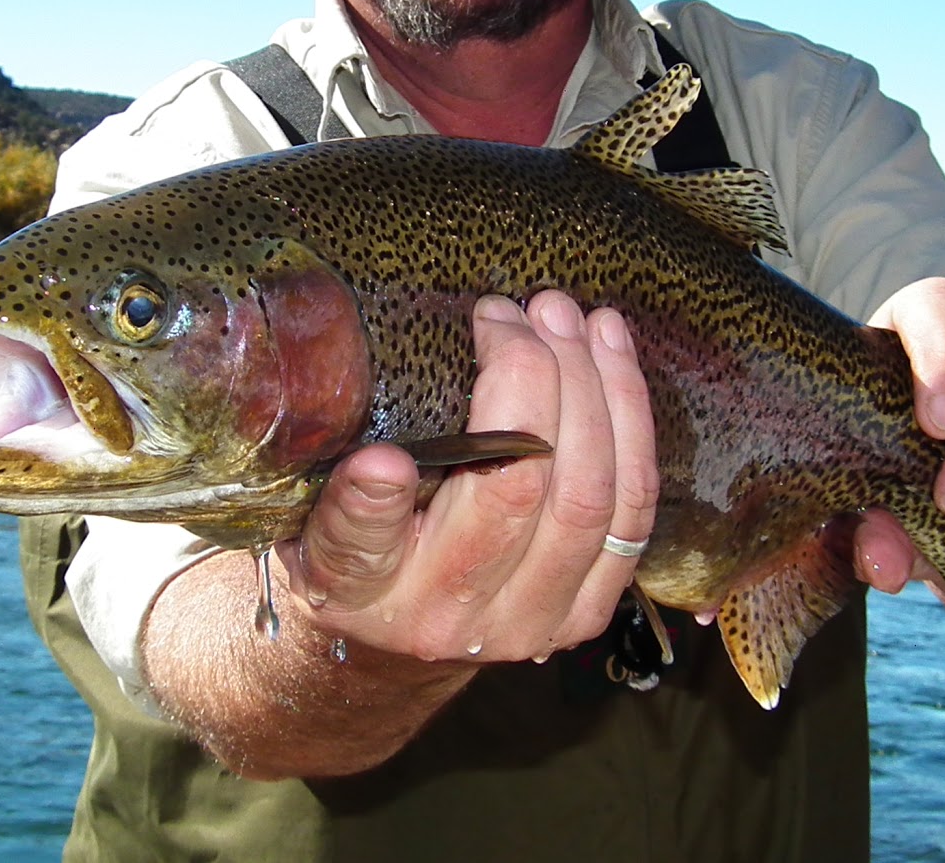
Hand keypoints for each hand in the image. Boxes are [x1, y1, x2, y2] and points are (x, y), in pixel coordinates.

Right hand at [276, 291, 658, 663]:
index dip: (373, 506)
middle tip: (516, 311)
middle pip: (511, 492)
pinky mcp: (585, 610)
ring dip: (593, 386)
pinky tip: (610, 350)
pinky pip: (631, 508)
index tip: (381, 461)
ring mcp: (528, 619)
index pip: (361, 547)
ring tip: (569, 316)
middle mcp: (444, 615)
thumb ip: (336, 468)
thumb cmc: (357, 541)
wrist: (403, 632)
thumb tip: (370, 419)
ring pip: (588, 495)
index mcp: (358, 587)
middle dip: (530, 378)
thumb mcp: (313, 507)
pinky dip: (630, 418)